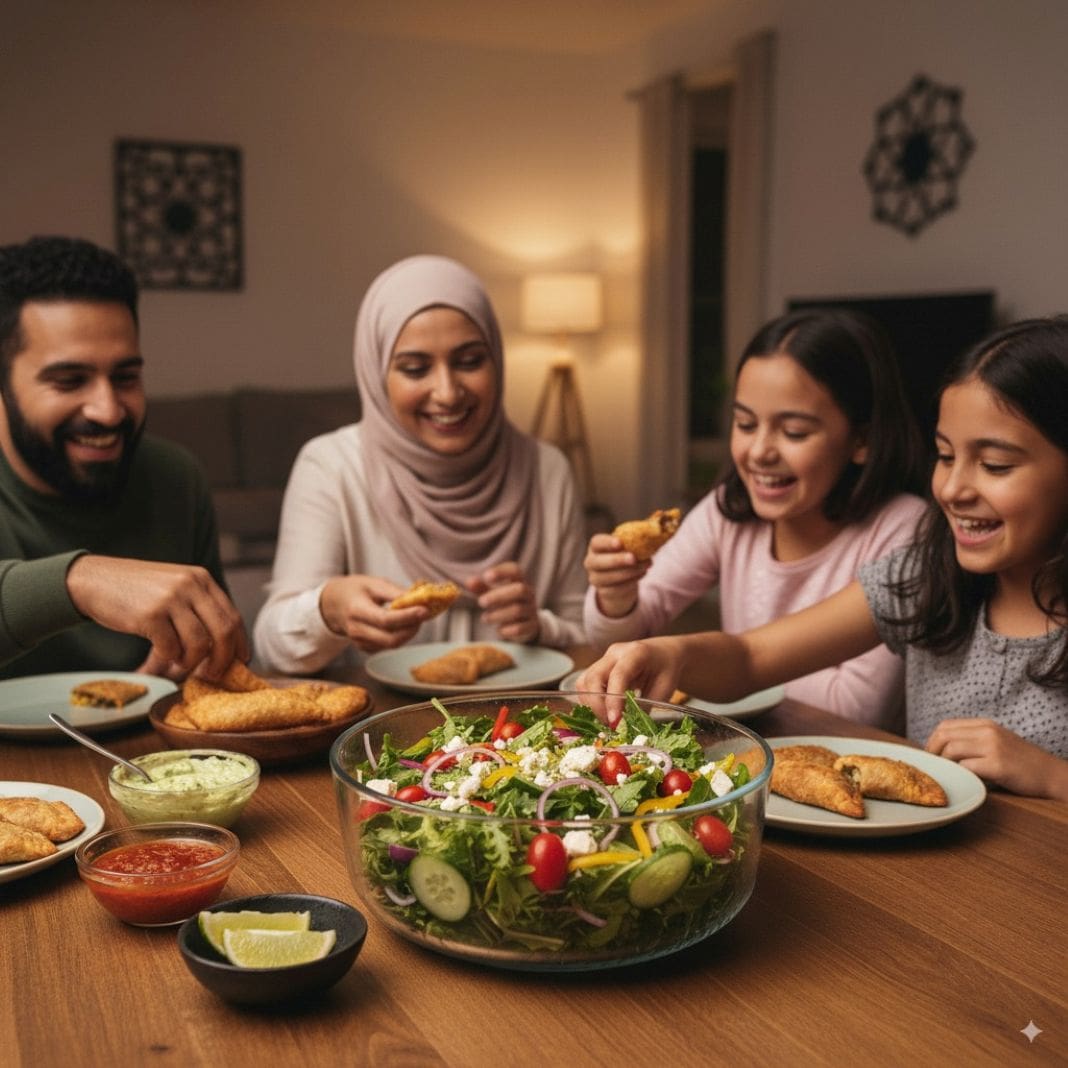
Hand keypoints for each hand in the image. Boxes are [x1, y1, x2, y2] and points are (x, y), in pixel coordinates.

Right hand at [65, 555, 246, 679]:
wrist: (92, 579)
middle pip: (224, 631)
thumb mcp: (174, 587)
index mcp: (201, 579)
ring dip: (190, 662)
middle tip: (213, 675)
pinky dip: (168, 659)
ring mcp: (171, 599)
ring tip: (178, 663)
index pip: (233, 616)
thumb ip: (198, 607)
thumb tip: (223, 647)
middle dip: (222, 660)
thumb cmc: (136, 591)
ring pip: (200, 644)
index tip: (239, 662)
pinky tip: (160, 657)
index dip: (239, 644)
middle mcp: (191, 585)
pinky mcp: (150, 615)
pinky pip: (171, 648)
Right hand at [319, 575, 426, 652]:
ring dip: (409, 632)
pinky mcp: (365, 648)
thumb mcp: (373, 583)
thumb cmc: (355, 590)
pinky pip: (388, 646)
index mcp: (356, 610)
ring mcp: (359, 642)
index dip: (407, 617)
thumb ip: (395, 592)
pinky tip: (404, 624)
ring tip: (416, 617)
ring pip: (392, 644)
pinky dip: (400, 636)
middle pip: (391, 639)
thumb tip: (419, 598)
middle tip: (424, 614)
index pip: (385, 620)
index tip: (424, 610)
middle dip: (412, 628)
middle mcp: (356, 630)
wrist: (333, 604)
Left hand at [467, 563, 539, 643]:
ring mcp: (531, 610)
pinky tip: (498, 630)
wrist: (525, 624)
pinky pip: (521, 628)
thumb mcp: (492, 593)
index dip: (502, 572)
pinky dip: (507, 630)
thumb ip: (481, 587)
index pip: (515, 571)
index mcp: (518, 581)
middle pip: (520, 590)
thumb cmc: (504, 603)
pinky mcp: (531, 626)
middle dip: (499, 596)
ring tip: (484, 618)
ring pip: (518, 610)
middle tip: (481, 602)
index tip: (486, 577)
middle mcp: (528, 594)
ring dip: (498, 614)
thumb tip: (469, 582)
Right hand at [576, 637, 684, 724]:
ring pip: (584, 682)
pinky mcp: (598, 668)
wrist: (665, 653)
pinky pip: (585, 685)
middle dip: (597, 706)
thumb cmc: (667, 669)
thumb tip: (626, 728)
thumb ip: (644, 707)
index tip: (614, 721)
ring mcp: (604, 659)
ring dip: (591, 705)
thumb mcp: (664, 689)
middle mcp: (615, 653)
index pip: (618, 675)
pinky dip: (590, 701)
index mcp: (636, 653)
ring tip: (608, 720)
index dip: (614, 700)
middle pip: (593, 677)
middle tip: (611, 724)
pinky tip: (604, 712)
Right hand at [583, 533, 649, 617]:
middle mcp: (591, 563)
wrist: (620, 580)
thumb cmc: (625, 556)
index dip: (607, 543)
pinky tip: (642, 573)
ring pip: (609, 577)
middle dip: (617, 560)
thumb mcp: (628, 546)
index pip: (596, 543)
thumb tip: (655, 527)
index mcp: (595, 547)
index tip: (620, 543)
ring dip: (629, 571)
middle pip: (599, 562)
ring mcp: (596, 578)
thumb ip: (636, 539)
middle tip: (633, 558)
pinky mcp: (604, 592)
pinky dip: (631, 581)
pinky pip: (617, 589)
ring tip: (646, 565)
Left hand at [925, 717, 1067, 799]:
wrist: (1051, 774)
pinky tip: (963, 780)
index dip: (932, 741)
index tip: (931, 755)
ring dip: (944, 764)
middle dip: (932, 752)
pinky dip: (959, 774)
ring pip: (951, 750)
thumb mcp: (997, 742)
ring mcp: (993, 747)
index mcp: (985, 724)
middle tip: (933, 767)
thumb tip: (940, 749)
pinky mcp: (998, 765)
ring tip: (947, 774)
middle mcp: (988, 731)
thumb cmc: (1021, 762)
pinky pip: (966, 767)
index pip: (945, 725)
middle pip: (944, 735)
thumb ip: (973, 741)